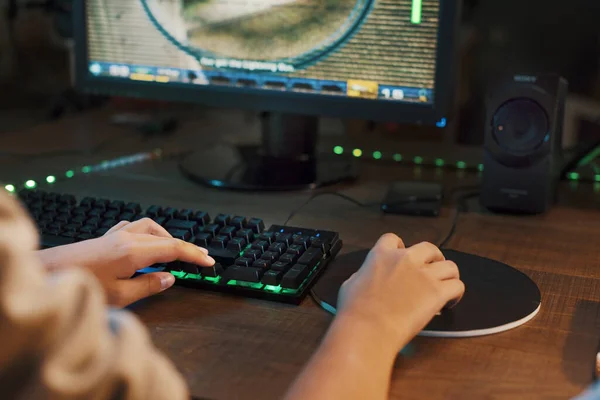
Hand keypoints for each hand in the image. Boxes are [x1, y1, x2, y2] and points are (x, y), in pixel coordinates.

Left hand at [37, 218, 214, 306]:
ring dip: (167, 237)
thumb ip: (148, 286)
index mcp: (133, 251)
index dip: (194, 255)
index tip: (208, 261)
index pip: (173, 249)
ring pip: (150, 227)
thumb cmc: (80, 286)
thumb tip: (169, 278)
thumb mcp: (120, 296)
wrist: (47, 273)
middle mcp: (126, 238)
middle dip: (185, 246)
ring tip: (176, 250)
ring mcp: (115, 235)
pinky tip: (146, 243)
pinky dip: (149, 234)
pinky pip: (135, 228)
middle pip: (165, 236)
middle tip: (200, 256)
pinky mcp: (105, 238)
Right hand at [337, 233, 464, 352]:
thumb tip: (365, 278)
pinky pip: (457, 285)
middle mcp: (405, 259)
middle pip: (429, 248)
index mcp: (381, 255)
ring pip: (450, 266)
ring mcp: (423, 275)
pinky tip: (449, 302)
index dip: (401, 247)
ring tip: (445, 286)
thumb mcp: (350, 284)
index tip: (403, 257)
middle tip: (432, 271)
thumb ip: (363, 275)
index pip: (394, 239)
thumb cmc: (354, 311)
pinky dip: (456, 294)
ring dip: (448, 275)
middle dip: (433, 258)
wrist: (368, 328)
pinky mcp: (437, 292)